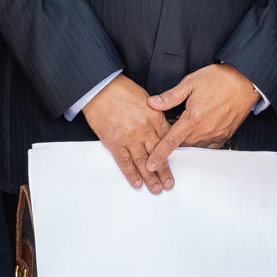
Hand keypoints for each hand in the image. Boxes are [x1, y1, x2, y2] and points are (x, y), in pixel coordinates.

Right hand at [83, 75, 173, 191]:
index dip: (171, 155)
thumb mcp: (146, 100)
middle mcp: (144, 129)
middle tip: (170, 184)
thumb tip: (161, 131)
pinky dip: (131, 174)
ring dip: (151, 177)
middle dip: (164, 171)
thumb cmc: (121, 91)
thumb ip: (155, 116)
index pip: (167, 141)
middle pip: (158, 154)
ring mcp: (129, 137)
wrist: (100, 88)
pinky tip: (138, 182)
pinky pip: (125, 161)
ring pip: (143, 161)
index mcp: (155, 117)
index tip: (176, 165)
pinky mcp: (114, 141)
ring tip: (157, 188)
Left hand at [146, 63, 259, 170]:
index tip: (150, 165)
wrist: (244, 81)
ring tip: (184, 130)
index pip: (171, 141)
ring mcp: (216, 134)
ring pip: (195, 147)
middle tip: (166, 135)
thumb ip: (170, 97)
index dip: (159, 154)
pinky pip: (209, 147)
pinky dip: (200, 143)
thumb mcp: (190, 83)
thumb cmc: (218, 79)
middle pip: (182, 145)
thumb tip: (152, 103)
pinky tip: (197, 133)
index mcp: (193, 117)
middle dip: (172, 144)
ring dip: (187, 143)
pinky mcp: (225, 135)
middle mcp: (205, 130)